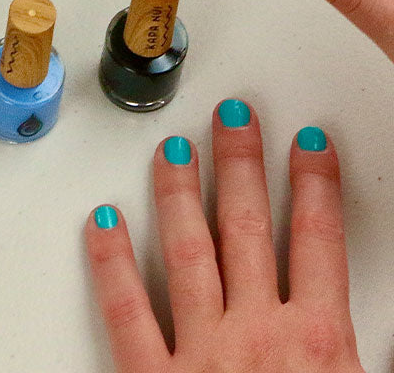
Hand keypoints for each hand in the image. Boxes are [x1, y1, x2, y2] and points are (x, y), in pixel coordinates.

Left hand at [86, 102, 363, 371]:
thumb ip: (376, 355)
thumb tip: (388, 330)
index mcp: (317, 342)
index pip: (319, 242)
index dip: (316, 186)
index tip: (308, 146)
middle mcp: (256, 333)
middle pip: (248, 227)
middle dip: (240, 165)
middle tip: (231, 119)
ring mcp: (201, 351)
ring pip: (189, 251)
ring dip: (180, 192)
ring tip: (173, 148)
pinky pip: (126, 311)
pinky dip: (111, 261)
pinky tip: (103, 220)